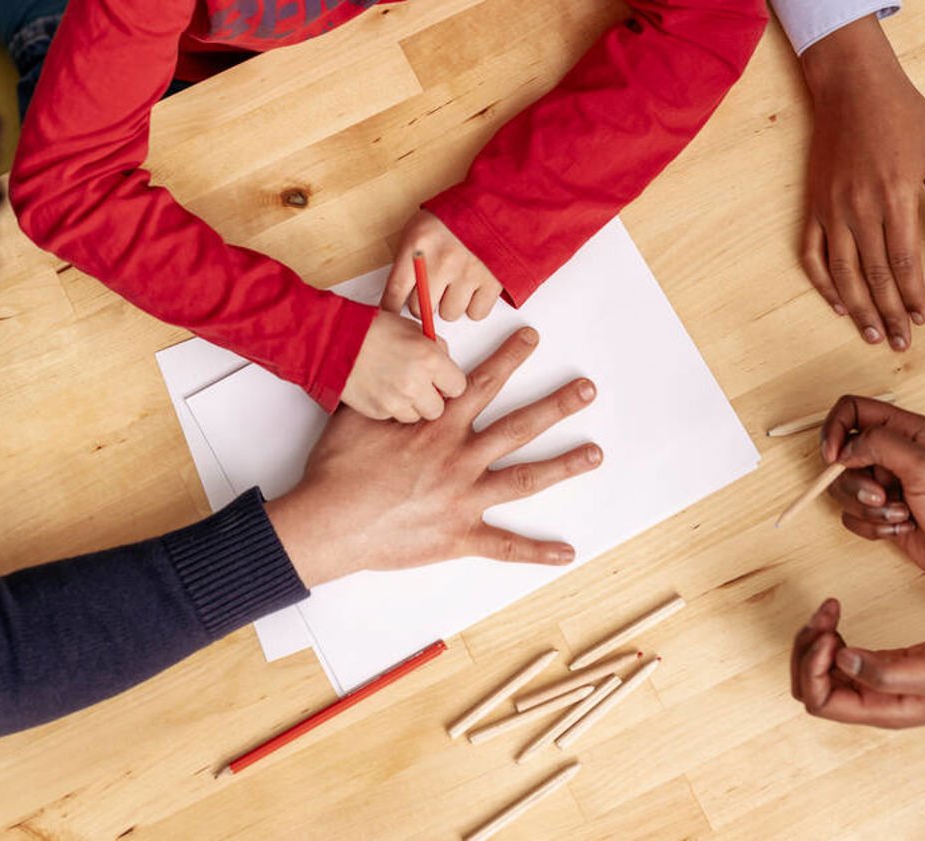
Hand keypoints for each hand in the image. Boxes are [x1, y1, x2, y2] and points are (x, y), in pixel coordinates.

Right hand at [270, 328, 602, 586]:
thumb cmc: (338, 470)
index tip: (533, 338)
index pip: (481, 383)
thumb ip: (391, 389)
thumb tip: (407, 359)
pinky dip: (536, 551)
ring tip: (595, 454)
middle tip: (587, 390)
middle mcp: (458, 458)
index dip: (509, 358)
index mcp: (437, 427)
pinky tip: (566, 552)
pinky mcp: (458, 536)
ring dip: (564, 466)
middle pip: (518, 426)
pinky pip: (504, 545)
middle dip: (556, 405)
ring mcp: (463, 499)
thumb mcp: (358, 415)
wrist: (329, 521)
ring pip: (524, 479)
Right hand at [340, 309, 467, 422]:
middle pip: (439, 409)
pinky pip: (394, 416)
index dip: (449, 383)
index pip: (458, 387)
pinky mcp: (378, 411)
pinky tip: (382, 389)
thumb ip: (434, 348)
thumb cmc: (369, 329)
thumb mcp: (412, 329)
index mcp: (430, 359)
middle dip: (431, 399)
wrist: (333, 340)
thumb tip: (445, 363)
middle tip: (420, 385)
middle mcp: (416, 383)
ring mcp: (396, 400)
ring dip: (411, 405)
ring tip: (397, 385)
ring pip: (416, 416)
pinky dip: (391, 407)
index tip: (442, 380)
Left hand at [381, 210, 504, 322]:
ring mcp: (468, 273)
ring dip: (450, 304)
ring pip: (449, 314)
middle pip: (420, 308)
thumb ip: (407, 260)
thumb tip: (397, 295)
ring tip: (456, 285)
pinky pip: (476, 313)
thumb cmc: (455, 216)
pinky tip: (473, 289)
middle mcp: (442, 262)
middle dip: (423, 302)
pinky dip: (474, 305)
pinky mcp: (492, 282)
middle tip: (431, 289)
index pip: (395, 292)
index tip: (394, 309)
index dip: (392, 306)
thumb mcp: (419, 228)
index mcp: (418, 246)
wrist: (495, 202)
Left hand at [792, 599, 924, 766]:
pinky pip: (841, 657)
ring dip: (816, 639)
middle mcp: (876, 702)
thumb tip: (841, 660)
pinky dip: (831, 635)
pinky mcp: (889, 666)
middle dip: (807, 650)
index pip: (819, 701)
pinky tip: (839, 615)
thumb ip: (890, 671)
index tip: (833, 634)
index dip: (813, 667)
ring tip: (831, 609)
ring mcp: (881, 685)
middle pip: (811, 687)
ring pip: (822, 670)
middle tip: (827, 615)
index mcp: (885, 710)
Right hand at [799, 15, 924, 351]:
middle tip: (899, 342)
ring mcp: (831, 210)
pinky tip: (837, 304)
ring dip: (857, 309)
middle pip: (874, 276)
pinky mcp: (814, 207)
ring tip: (870, 334)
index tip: (921, 319)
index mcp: (894, 198)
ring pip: (843, 273)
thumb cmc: (901, 116)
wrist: (852, 88)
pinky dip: (822, 283)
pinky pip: (813, 254)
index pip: (903, 262)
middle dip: (888, 314)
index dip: (912, 295)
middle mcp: (859, 210)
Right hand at [820, 396, 924, 609]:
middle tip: (881, 496)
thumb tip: (845, 448)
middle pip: (842, 455)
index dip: (835, 430)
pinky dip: (871, 527)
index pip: (852, 411)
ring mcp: (887, 484)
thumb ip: (879, 445)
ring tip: (900, 515)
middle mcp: (893, 454)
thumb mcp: (923, 466)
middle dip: (855, 482)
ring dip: (867, 509)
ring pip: (844, 488)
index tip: (833, 458)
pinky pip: (852, 515)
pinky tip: (901, 528)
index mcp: (906, 431)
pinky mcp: (882, 512)